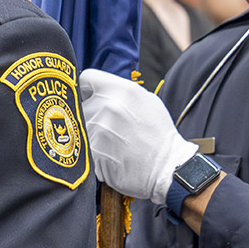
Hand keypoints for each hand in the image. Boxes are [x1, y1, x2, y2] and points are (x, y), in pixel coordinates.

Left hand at [79, 69, 195, 203]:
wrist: (169, 169)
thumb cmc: (159, 135)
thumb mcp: (147, 101)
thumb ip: (120, 91)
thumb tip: (97, 89)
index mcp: (122, 90)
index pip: (85, 78)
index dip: (86, 89)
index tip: (89, 98)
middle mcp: (108, 106)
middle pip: (81, 104)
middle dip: (89, 114)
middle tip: (106, 127)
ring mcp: (99, 129)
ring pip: (79, 126)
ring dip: (89, 134)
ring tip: (111, 143)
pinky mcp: (93, 150)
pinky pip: (82, 145)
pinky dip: (91, 150)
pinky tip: (108, 154)